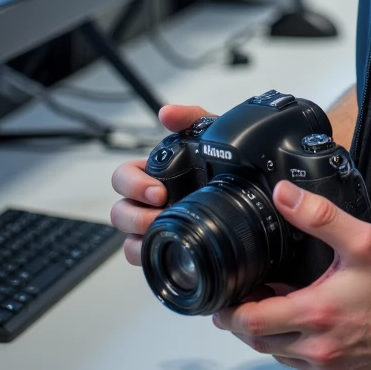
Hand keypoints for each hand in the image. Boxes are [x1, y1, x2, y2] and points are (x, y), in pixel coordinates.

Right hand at [110, 103, 214, 265]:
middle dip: (135, 215)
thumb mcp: (211, 136)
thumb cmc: (223, 165)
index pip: (122, 178)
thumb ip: (191, 118)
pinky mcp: (165, 246)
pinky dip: (148, 256)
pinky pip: (143, 256)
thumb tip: (167, 113)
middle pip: (119, 211)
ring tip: (165, 231)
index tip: (158, 191)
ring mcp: (154, 226)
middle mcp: (148, 202)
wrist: (250, 197)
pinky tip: (166, 249)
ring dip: (140, 236)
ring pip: (127, 238)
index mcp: (153, 174)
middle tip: (162, 212)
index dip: (132, 184)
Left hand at [213, 181, 370, 369]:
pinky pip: (304, 366)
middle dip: (245, 322)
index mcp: (317, 313)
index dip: (231, 311)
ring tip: (274, 307)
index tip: (224, 298)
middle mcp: (318, 349)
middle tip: (244, 298)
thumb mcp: (362, 240)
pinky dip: (295, 347)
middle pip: (260, 342)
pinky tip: (307, 324)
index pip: (252, 321)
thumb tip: (283, 195)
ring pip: (281, 356)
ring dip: (271, 335)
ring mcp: (330, 368)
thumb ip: (319, 216)